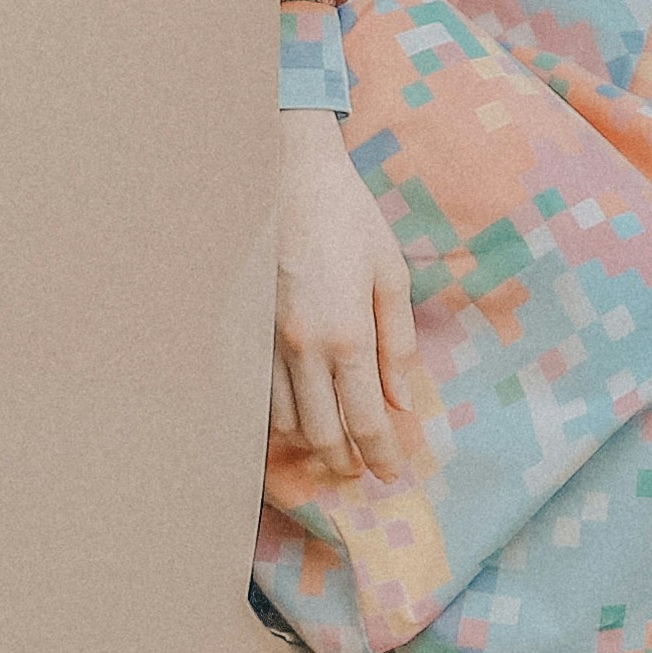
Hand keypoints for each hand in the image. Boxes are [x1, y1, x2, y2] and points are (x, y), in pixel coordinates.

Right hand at [269, 110, 426, 482]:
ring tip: (334, 446)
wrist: (287, 178)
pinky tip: (301, 414)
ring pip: (285, 421)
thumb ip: (398, 344)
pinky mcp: (247, 332)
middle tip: (361, 470)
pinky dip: (282, 414)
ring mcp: (267, 342)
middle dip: (343, 461)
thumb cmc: (349, 222)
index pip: (366, 420)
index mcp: (346, 335)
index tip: (391, 473)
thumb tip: (404, 400)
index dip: (380, 454)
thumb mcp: (391, 275)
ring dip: (311, 441)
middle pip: (321, 434)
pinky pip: (262, 393)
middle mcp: (302, 349)